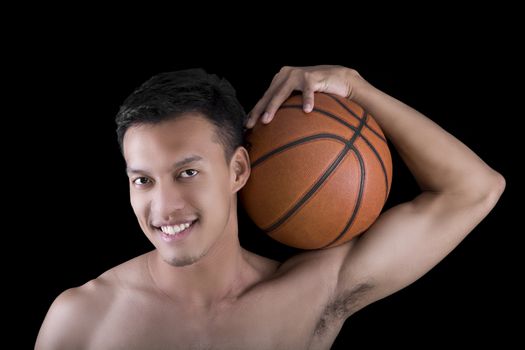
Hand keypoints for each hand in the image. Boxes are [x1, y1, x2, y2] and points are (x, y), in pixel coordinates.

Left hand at [245, 65, 362, 128]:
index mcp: (280, 80)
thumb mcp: (299, 101)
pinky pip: (308, 91)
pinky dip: (307, 100)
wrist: (340, 79)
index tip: (246, 126)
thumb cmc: (319, 94)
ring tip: (266, 120)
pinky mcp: (312, 76)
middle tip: (251, 126)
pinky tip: (306, 111)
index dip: (254, 111)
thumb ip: (288, 110)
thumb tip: (276, 131)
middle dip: (258, 111)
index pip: (264, 98)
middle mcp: (286, 75)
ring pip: (281, 93)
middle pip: (268, 96)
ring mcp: (298, 74)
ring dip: (273, 107)